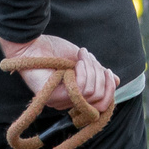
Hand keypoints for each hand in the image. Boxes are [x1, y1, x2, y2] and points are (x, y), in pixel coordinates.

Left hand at [0, 33, 117, 117]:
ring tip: (81, 56)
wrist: (32, 44)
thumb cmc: (54, 50)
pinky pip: (80, 89)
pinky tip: (76, 62)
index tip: (108, 70)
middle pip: (100, 100)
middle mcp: (68, 103)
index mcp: (75, 96)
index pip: (101, 105)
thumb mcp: (83, 61)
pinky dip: (83, 72)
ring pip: (91, 93)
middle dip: (100, 76)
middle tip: (88, 58)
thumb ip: (98, 72)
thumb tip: (117, 80)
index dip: (110, 89)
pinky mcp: (54, 98)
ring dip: (91, 70)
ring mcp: (61, 102)